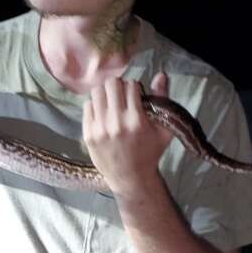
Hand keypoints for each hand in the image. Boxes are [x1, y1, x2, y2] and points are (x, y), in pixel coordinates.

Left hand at [82, 72, 172, 198]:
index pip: (131, 85)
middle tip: (121, 95)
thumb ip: (163, 100)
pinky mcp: (88, 134)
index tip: (135, 96)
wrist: (130, 178)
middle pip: (111, 84)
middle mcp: (116, 122)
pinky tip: (102, 114)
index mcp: (136, 120)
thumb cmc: (150, 153)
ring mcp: (100, 128)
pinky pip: (87, 106)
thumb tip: (160, 74)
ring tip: (110, 102)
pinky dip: (95, 105)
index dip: (134, 87)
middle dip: (118, 86)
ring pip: (97, 92)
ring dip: (105, 93)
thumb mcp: (164, 130)